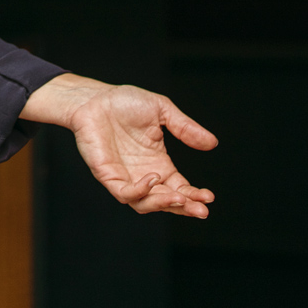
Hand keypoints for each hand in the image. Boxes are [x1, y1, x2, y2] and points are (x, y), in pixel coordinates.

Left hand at [22, 74, 217, 217]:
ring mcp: (125, 176)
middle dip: (185, 208)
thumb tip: (212, 143)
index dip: (194, 195)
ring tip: (180, 197)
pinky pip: (123, 193)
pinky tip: (153, 180)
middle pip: (166, 202)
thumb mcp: (163, 111)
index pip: (180, 188)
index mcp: (159, 163)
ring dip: (164, 204)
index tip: (209, 196)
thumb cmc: (124, 103)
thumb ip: (185, 128)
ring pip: (145, 204)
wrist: (95, 98)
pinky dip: (139, 192)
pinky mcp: (107, 175)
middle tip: (202, 210)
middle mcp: (143, 175)